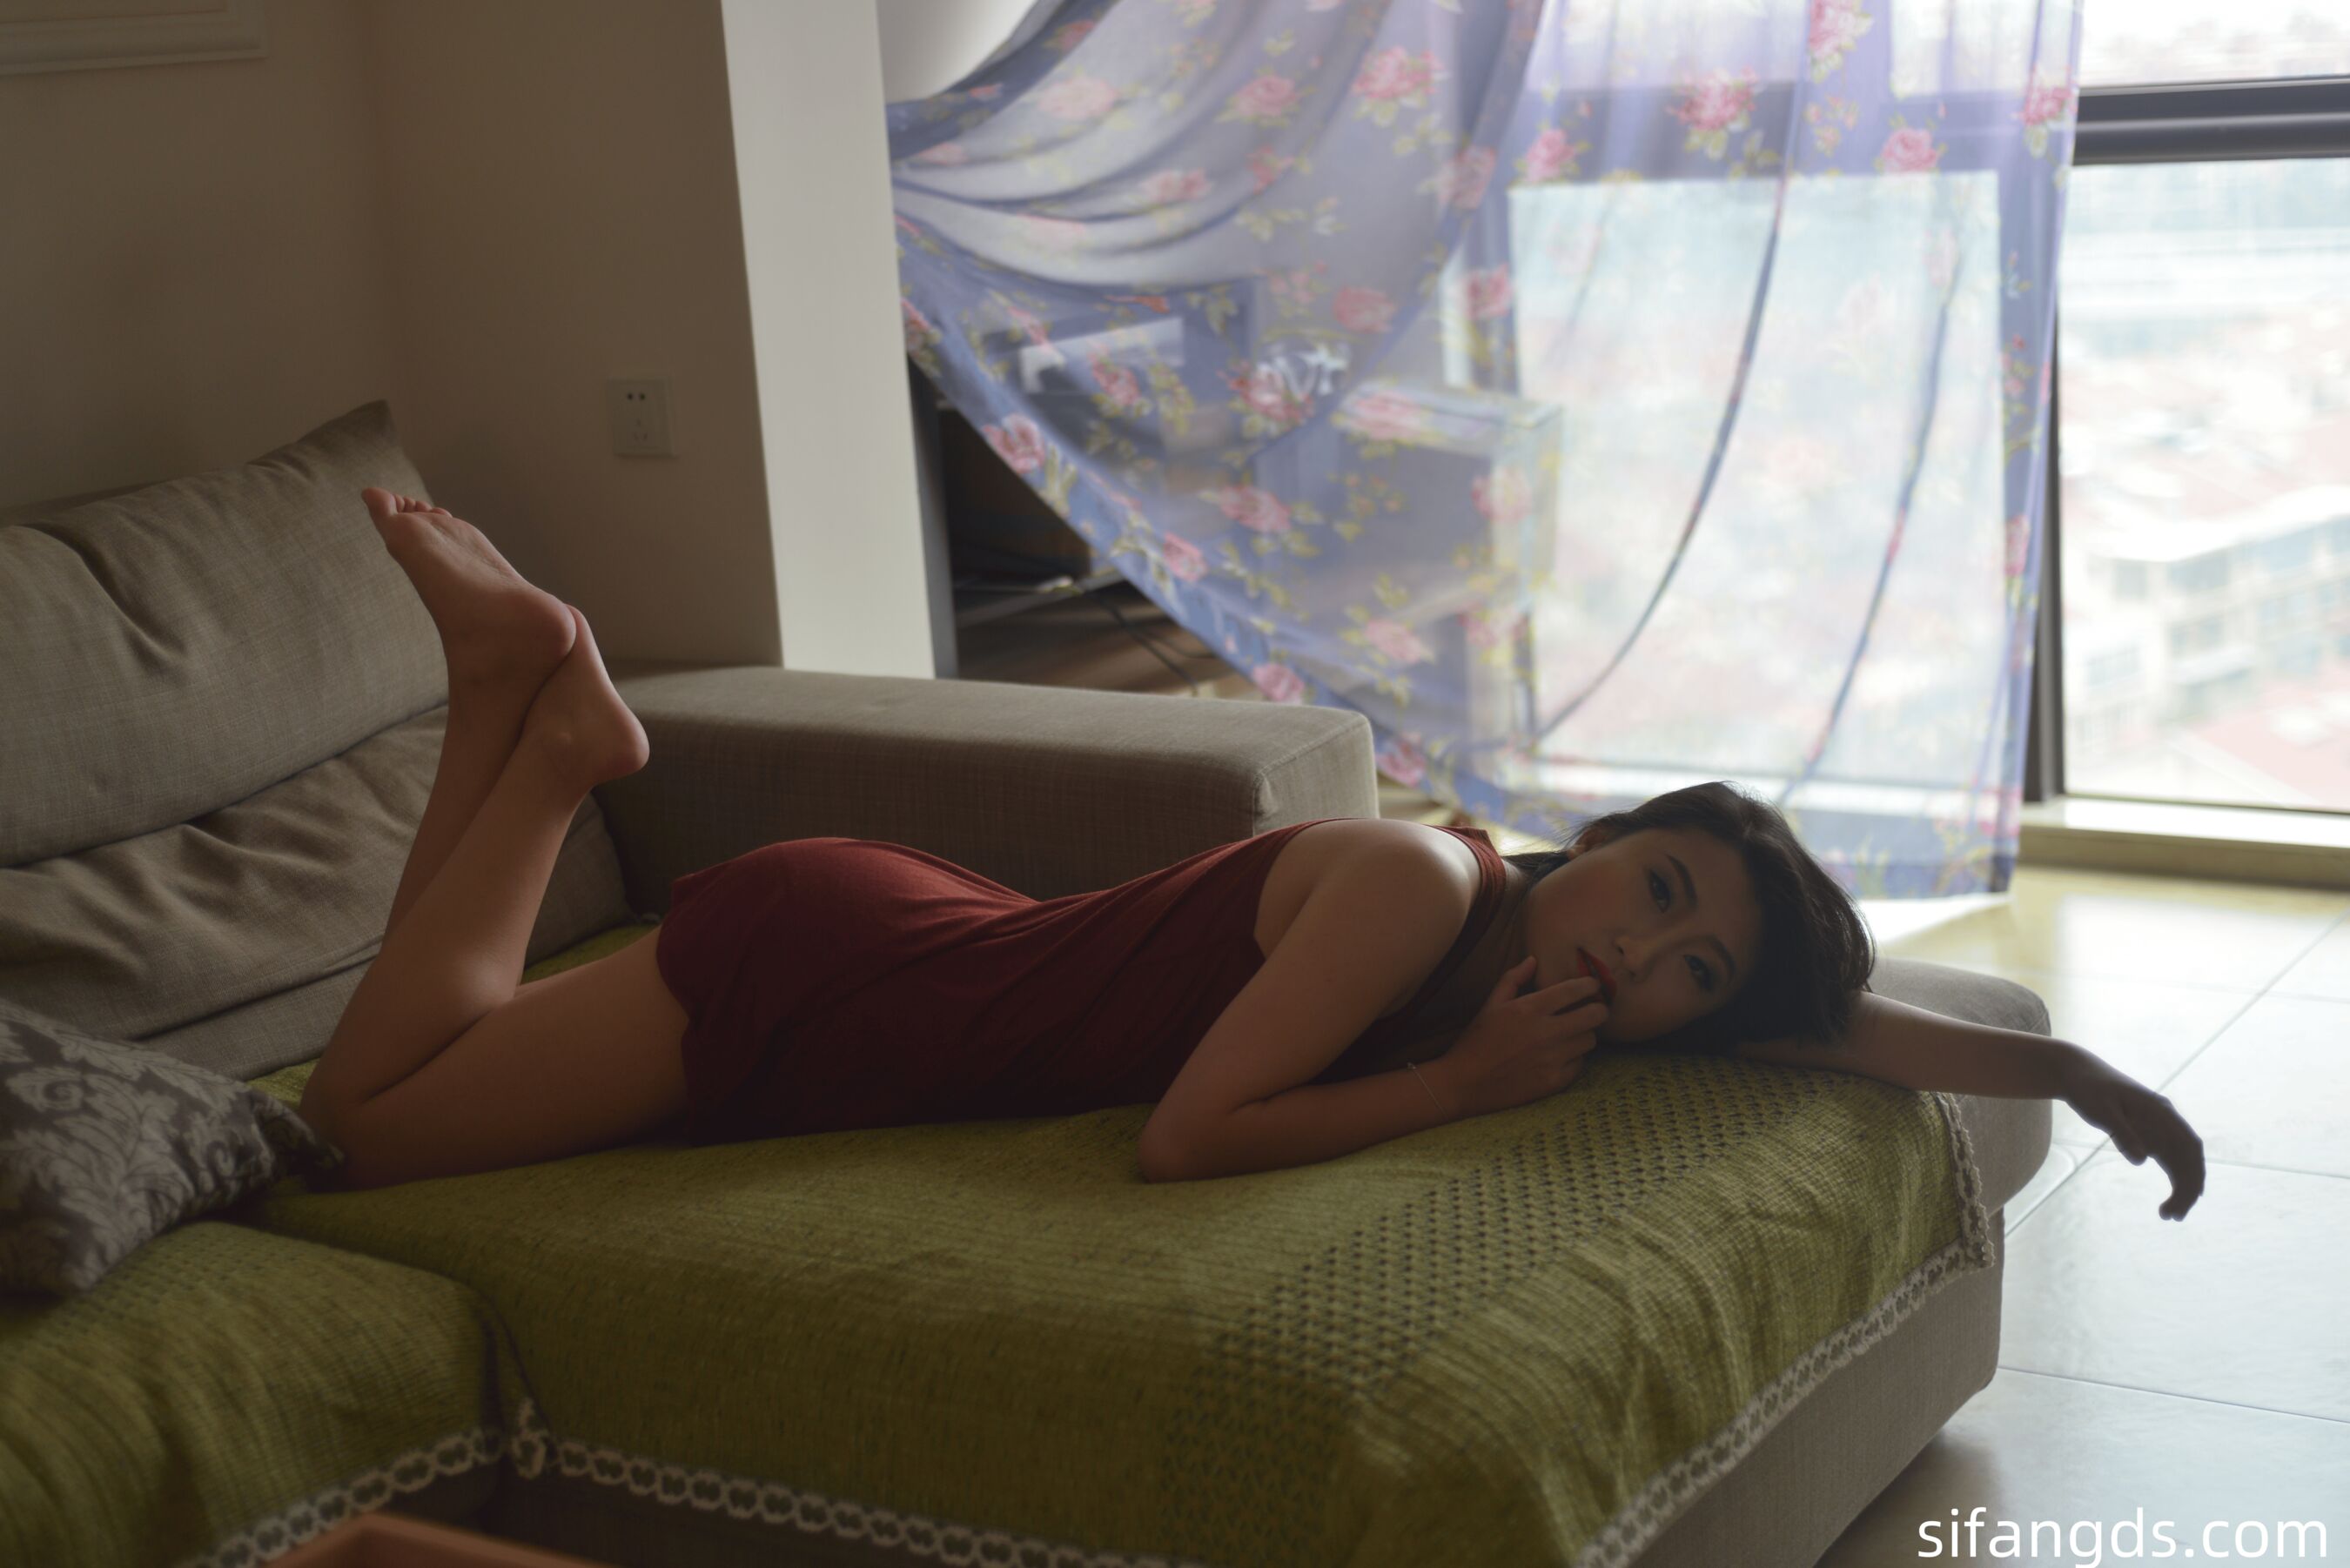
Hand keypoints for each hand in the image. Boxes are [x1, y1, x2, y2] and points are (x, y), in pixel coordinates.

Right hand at [1430, 956, 1607, 1119]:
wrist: (1463, 1083)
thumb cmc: (1476, 1041)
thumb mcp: (1490, 1004)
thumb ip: (1513, 979)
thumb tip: (1533, 960)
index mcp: (1529, 1009)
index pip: (1575, 990)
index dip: (1591, 985)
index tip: (1593, 986)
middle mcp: (1545, 1032)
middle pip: (1595, 1015)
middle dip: (1599, 1009)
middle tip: (1594, 1010)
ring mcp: (1551, 1059)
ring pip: (1590, 1040)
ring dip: (1584, 1035)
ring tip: (1573, 1035)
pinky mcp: (1553, 1082)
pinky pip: (1580, 1065)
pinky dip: (1574, 1060)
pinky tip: (1561, 1057)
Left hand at [2058, 1050, 2206, 1220]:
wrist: (2077, 1074)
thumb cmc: (2089, 1088)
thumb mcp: (2102, 1109)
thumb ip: (2122, 1132)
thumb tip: (2142, 1160)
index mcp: (2160, 1110)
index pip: (2188, 1143)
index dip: (2194, 1170)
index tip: (2191, 1196)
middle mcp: (2166, 1120)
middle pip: (2189, 1157)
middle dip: (2188, 1187)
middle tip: (2174, 1216)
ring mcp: (2159, 1128)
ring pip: (2180, 1162)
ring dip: (2181, 1188)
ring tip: (2170, 1215)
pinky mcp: (2148, 1135)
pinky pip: (2168, 1161)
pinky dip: (2172, 1180)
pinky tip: (2169, 1201)